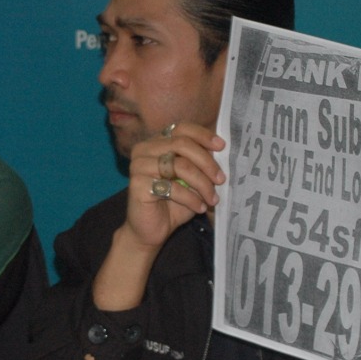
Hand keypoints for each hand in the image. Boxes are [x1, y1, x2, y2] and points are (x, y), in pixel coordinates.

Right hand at [92, 122, 225, 312]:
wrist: (150, 231)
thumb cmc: (172, 204)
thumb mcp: (191, 180)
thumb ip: (201, 164)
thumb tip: (222, 151)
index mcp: (156, 143)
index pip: (181, 128)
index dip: (203, 135)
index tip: (221, 147)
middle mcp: (144, 150)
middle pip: (182, 144)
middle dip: (206, 162)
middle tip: (221, 179)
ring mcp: (138, 166)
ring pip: (179, 166)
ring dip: (202, 184)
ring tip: (212, 199)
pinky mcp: (138, 185)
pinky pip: (172, 188)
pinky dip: (191, 198)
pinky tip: (199, 208)